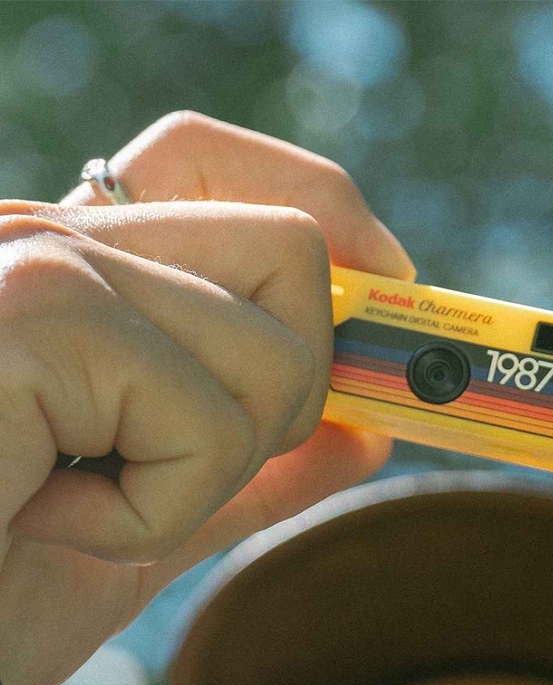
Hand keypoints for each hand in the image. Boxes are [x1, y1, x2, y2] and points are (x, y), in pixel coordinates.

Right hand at [0, 111, 414, 684]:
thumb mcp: (154, 515)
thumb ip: (258, 468)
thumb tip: (367, 435)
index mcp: (79, 264)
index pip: (213, 158)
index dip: (326, 212)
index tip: (382, 285)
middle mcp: (55, 238)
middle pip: (293, 245)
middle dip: (296, 383)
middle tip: (195, 460)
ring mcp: (42, 268)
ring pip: (275, 351)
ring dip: (213, 473)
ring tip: (94, 505)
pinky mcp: (29, 324)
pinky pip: (205, 424)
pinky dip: (153, 515)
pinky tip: (48, 521)